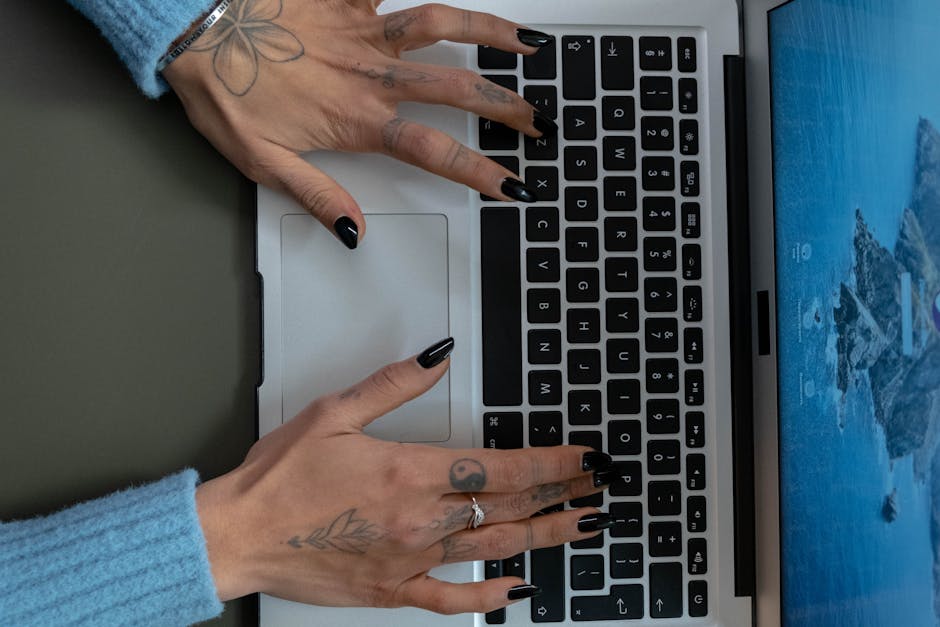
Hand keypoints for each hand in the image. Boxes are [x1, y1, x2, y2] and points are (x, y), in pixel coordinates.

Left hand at [162, 0, 555, 248]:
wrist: (191, 33)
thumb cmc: (223, 95)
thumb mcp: (263, 164)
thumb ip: (317, 195)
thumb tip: (355, 231)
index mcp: (356, 120)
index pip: (433, 152)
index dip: (479, 171)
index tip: (513, 184)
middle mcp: (370, 74)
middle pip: (455, 90)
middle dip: (505, 107)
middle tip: (538, 120)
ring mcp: (362, 30)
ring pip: (440, 25)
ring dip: (489, 34)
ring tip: (527, 43)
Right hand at [196, 338, 614, 613]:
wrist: (239, 535)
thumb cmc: (280, 477)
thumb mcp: (335, 412)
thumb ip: (395, 384)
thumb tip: (439, 357)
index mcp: (411, 471)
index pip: (501, 466)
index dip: (551, 462)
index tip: (584, 458)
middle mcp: (421, 520)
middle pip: (509, 505)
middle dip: (561, 493)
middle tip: (598, 486)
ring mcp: (410, 560)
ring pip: (494, 547)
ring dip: (545, 536)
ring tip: (583, 526)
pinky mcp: (392, 590)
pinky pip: (451, 600)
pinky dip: (488, 596)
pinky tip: (517, 591)